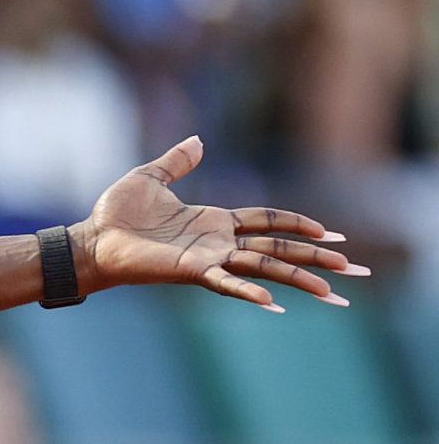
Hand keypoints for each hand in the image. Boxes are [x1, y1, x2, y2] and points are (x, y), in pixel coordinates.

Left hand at [74, 137, 365, 310]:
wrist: (91, 239)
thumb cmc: (116, 214)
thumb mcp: (150, 177)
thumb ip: (177, 161)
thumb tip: (198, 140)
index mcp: (215, 221)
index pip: (269, 221)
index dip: (299, 224)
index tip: (330, 233)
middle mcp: (219, 243)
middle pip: (279, 249)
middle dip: (316, 259)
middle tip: (353, 270)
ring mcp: (209, 259)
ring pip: (265, 267)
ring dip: (298, 279)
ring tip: (332, 292)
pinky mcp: (192, 271)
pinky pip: (227, 282)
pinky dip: (249, 290)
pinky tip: (274, 303)